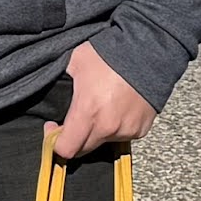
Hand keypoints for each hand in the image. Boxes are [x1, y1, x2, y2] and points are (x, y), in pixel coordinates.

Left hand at [49, 40, 153, 162]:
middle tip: (73, 119)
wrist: (147, 50)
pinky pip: (121, 135)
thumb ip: (61, 83)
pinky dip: (116, 127)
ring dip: (96, 131)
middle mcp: (108, 127)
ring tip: (99, 108)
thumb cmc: (109, 54)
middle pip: (83, 149)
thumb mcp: (75, 62)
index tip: (53, 126)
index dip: (54, 142)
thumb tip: (53, 93)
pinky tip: (116, 108)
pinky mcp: (140, 129)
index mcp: (87, 112)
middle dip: (74, 138)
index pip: (66, 149)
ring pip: (103, 141)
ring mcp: (126, 130)